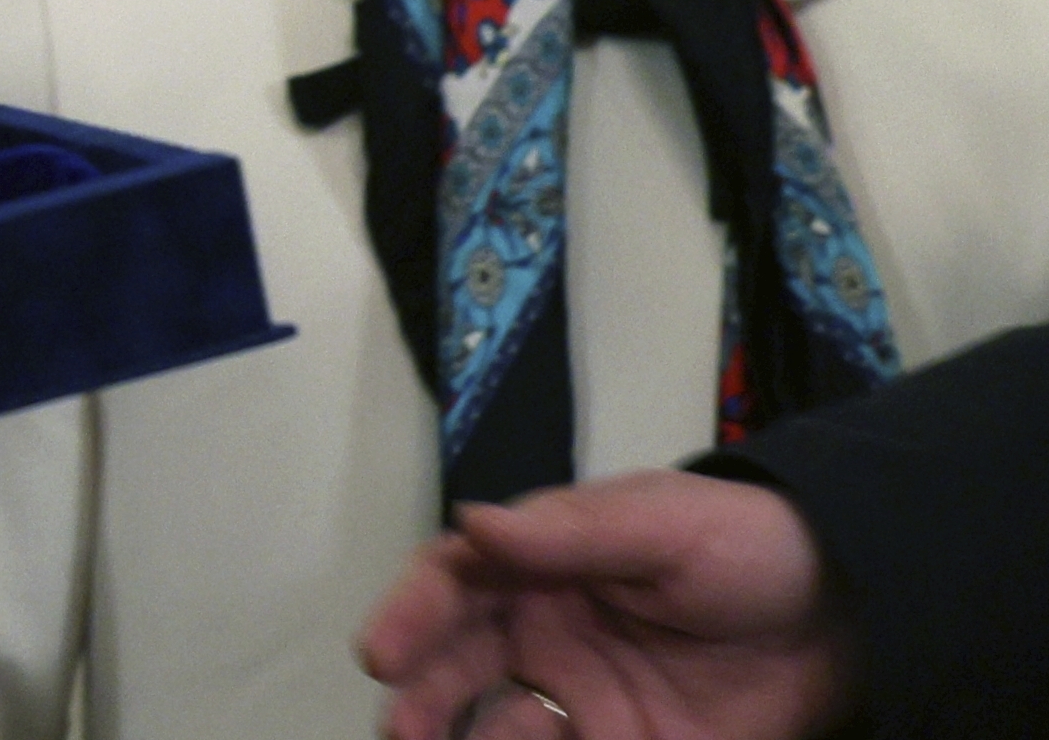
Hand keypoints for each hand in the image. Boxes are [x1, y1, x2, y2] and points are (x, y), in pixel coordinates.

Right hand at [358, 470, 850, 739]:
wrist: (852, 619)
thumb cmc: (744, 548)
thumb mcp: (663, 525)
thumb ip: (572, 532)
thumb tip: (471, 520)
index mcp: (541, 566)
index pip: (453, 584)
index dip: (411, 613)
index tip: (385, 653)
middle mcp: (545, 635)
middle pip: (458, 666)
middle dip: (421, 699)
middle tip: (401, 730)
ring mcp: (585, 704)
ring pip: (498, 729)